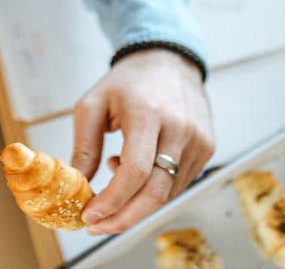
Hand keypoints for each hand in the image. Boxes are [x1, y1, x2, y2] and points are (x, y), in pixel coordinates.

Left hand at [70, 48, 214, 234]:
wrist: (169, 59)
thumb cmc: (128, 82)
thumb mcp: (93, 104)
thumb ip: (84, 146)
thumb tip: (77, 185)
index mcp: (148, 113)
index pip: (135, 171)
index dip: (112, 201)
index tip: (90, 215)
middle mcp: (180, 128)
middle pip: (156, 192)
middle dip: (123, 218)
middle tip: (97, 226)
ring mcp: (198, 140)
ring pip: (168, 194)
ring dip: (136, 204)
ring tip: (116, 184)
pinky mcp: (207, 147)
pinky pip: (179, 184)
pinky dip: (154, 191)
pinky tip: (137, 174)